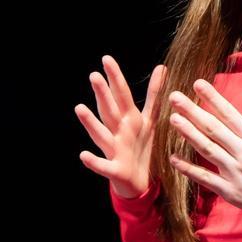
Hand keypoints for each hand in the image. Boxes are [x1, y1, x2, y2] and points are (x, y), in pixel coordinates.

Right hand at [75, 56, 165, 198]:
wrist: (141, 182)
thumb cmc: (142, 147)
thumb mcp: (150, 119)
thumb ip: (154, 94)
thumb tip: (162, 66)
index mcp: (130, 119)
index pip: (122, 95)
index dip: (115, 78)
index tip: (106, 59)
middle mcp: (119, 132)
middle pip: (110, 110)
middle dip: (103, 94)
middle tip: (94, 75)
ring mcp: (115, 150)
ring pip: (102, 134)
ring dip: (91, 123)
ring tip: (79, 108)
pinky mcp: (115, 170)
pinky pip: (103, 166)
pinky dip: (93, 161)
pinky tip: (83, 155)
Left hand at [166, 79, 241, 219]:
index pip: (229, 113)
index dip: (212, 97)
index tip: (197, 84)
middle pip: (212, 128)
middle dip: (192, 111)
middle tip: (174, 97)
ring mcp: (234, 173)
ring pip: (206, 149)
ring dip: (188, 133)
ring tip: (173, 119)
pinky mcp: (230, 192)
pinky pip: (205, 179)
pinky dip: (189, 169)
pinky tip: (174, 159)